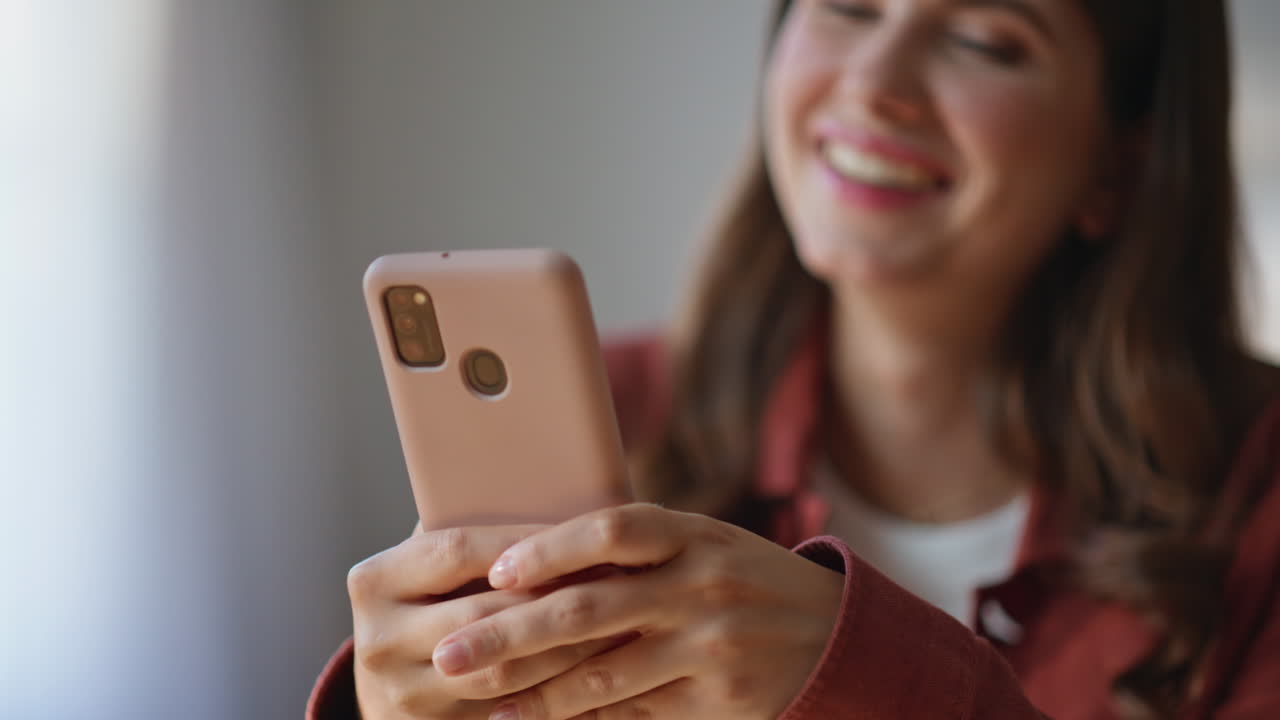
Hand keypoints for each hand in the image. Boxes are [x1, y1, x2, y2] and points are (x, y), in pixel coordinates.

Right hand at [348, 523, 625, 718]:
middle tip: (619, 580)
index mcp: (373, 581)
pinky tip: (598, 671)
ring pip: (503, 673)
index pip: (458, 550)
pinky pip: (508, 712)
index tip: (582, 531)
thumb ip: (469, 533)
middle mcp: (376, 641)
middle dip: (558, 598)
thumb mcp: (433, 565)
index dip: (524, 542)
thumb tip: (547, 482)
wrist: (395, 685)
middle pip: (484, 614)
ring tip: (623, 625)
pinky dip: (558, 693)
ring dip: (570, 651)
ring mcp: (400, 696)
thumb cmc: (433, 601)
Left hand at [430, 504, 845, 719]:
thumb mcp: (703, 542)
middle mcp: (701, 587)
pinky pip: (633, 712)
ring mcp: (709, 648)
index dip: (550, 548)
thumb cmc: (743, 577)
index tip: (493, 568)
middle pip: (588, 610)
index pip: (613, 531)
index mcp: (693, 534)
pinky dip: (577, 717)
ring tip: (474, 695)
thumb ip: (635, 546)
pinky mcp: (718, 701)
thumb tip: (529, 554)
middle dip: (508, 634)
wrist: (832, 632)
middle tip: (446, 653)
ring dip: (529, 690)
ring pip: (601, 673)